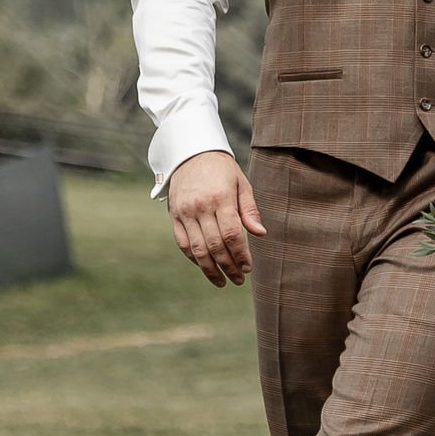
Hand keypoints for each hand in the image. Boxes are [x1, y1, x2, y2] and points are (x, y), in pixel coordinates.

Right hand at [167, 150, 264, 286]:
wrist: (190, 153)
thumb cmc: (222, 169)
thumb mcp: (241, 184)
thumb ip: (250, 210)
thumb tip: (261, 234)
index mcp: (220, 198)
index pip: (232, 235)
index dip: (241, 255)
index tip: (248, 268)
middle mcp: (200, 207)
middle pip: (214, 245)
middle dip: (228, 266)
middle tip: (239, 280)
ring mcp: (184, 212)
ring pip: (197, 249)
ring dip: (210, 269)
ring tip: (223, 281)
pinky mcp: (173, 215)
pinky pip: (183, 243)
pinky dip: (194, 258)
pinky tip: (206, 267)